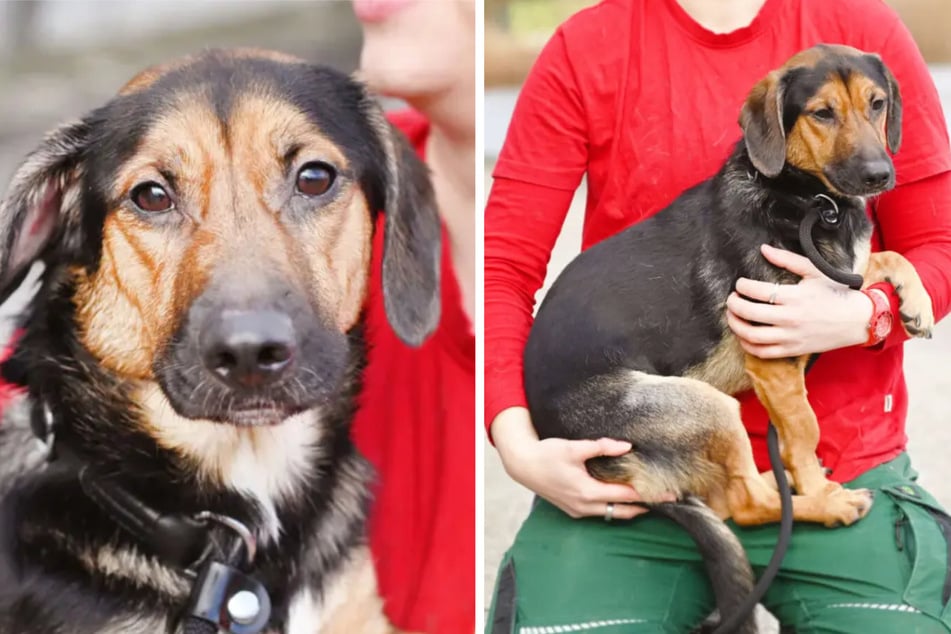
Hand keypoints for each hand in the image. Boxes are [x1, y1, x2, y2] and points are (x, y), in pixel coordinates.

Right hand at [491, 407, 673, 518]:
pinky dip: (614, 507)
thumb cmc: (546, 454)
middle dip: (645, 507)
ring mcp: (578, 511)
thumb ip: (601, 447)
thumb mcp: (574, 447)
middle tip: (668, 500)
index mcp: (587, 491)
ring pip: (611, 514)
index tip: (669, 494)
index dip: (649, 495)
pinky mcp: (573, 509)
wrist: (522, 465)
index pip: (626, 496)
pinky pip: (600, 512)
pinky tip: (623, 498)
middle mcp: (584, 506)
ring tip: (650, 499)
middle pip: (623, 512)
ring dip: (630, 508)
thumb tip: (627, 446)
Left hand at [726, 244, 872, 357]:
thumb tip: (764, 249)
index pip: (757, 291)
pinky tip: (744, 335)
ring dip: (736, 325)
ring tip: (732, 316)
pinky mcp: (792, 350)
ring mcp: (790, 337)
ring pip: (752, 336)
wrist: (857, 320)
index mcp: (795, 297)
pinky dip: (747, 345)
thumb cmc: (835, 293)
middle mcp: (790, 318)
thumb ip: (786, 259)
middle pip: (749, 313)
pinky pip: (763, 353)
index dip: (742, 286)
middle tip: (731, 299)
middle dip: (733, 305)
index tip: (740, 283)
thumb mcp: (814, 271)